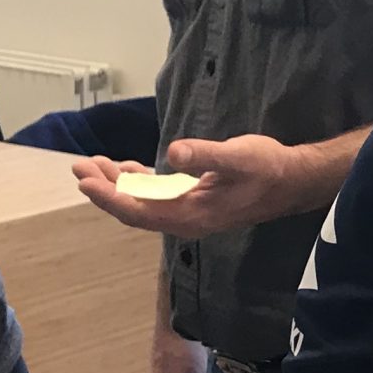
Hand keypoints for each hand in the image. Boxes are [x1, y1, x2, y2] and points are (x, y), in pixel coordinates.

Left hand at [71, 135, 309, 240]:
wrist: (293, 181)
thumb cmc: (269, 167)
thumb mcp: (239, 156)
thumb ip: (205, 156)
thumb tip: (174, 153)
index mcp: (192, 215)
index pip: (140, 210)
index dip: (110, 197)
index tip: (86, 181)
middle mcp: (186, 220)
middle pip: (134, 209)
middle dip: (105, 189)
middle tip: (79, 166)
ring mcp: (188, 212)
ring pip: (142, 202)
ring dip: (117, 184)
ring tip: (93, 164)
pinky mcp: (193, 201)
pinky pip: (156, 196)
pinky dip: (137, 181)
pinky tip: (125, 167)